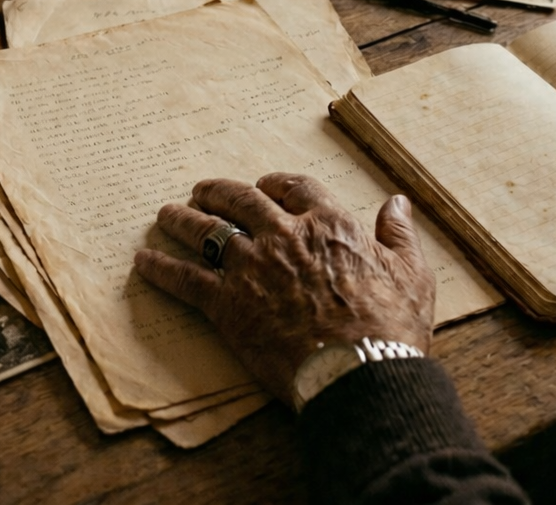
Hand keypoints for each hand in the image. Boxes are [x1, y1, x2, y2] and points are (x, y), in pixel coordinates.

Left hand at [133, 172, 434, 404]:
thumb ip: (399, 235)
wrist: (360, 372)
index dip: (276, 184)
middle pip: (240, 201)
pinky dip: (161, 268)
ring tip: (166, 214)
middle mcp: (284, 236)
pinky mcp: (228, 305)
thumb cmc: (391, 327)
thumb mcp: (412, 273)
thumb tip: (398, 203)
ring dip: (182, 220)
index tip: (265, 186)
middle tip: (201, 190)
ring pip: (207, 232)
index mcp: (328, 224)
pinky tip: (144, 261)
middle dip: (217, 192)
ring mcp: (252, 269)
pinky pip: (185, 279)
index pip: (294, 188)